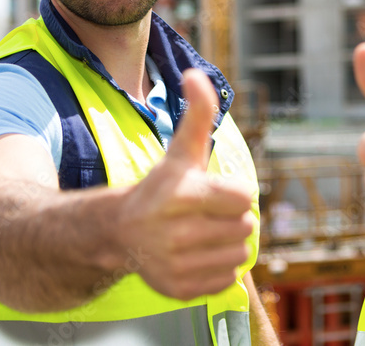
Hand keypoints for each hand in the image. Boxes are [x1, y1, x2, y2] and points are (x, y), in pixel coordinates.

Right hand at [116, 69, 253, 299]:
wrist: (119, 231)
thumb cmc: (162, 187)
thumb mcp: (182, 150)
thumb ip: (197, 113)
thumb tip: (195, 74)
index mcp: (180, 194)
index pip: (243, 197)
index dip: (232, 193)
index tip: (210, 192)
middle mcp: (174, 232)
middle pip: (245, 227)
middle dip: (231, 218)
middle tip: (205, 215)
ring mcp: (174, 264)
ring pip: (239, 254)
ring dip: (227, 244)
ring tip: (201, 234)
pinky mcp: (178, 290)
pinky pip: (226, 280)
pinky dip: (218, 269)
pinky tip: (196, 255)